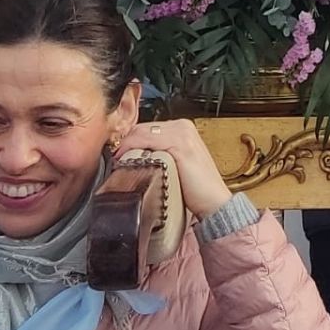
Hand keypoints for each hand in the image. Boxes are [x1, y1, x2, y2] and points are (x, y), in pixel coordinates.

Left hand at [116, 119, 232, 220]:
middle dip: (126, 141)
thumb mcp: (176, 164)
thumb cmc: (196, 188)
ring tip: (117, 161)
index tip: (118, 154)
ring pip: (142, 132)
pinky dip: (132, 147)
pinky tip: (124, 160)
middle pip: (142, 127)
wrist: (214, 202)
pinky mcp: (180, 145)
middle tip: (115, 159)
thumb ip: (161, 154)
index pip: (147, 127)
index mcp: (183, 128)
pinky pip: (147, 139)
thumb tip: (136, 155)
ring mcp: (183, 134)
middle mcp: (183, 126)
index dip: (129, 139)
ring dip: (126, 145)